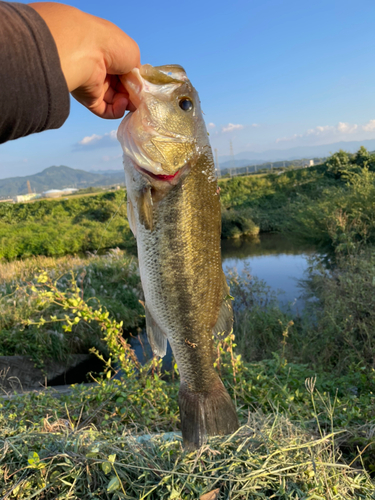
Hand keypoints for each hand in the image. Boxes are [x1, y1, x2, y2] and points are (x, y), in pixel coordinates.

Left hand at [29, 2, 139, 118]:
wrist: (87, 52)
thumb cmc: (112, 46)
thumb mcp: (133, 54)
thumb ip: (137, 71)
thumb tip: (137, 86)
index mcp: (109, 55)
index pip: (125, 73)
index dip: (135, 82)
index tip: (143, 87)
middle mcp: (100, 70)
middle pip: (121, 89)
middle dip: (132, 95)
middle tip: (140, 98)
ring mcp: (94, 86)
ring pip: (114, 101)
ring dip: (125, 103)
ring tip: (130, 100)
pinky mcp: (88, 100)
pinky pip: (105, 111)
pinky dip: (116, 110)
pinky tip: (122, 103)